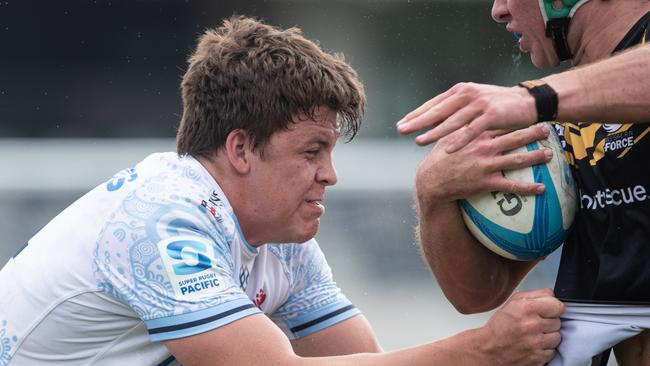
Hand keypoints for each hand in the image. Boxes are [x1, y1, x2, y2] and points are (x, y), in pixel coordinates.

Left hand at [396, 82, 536, 152]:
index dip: (417, 114)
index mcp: (460, 91)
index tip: (401, 123)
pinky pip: (471, 130)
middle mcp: (467, 94)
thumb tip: (436, 119)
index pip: (433, 103)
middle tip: (401, 130)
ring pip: (451, 121)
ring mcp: (479, 104)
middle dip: (417, 122)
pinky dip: (458, 140)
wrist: (529, 101)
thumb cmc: (499, 105)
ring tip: (419, 141)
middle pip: (437, 110)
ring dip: (434, 132)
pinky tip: (446, 149)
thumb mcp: (475, 103)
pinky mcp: (492, 115)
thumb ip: (457, 109)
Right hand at [415, 124, 551, 206]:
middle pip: (514, 137)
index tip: (529, 114)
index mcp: (476, 134)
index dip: (516, 119)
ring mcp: (486, 164)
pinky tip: (541, 189)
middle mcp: (484, 147)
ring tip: (549, 154)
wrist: (432, 181)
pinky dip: (528, 187)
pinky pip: (511, 185)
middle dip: (533, 133)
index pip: (501, 123)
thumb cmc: (439, 159)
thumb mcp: (448, 138)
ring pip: (517, 159)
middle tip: (547, 130)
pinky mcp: (486, 182)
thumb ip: (461, 128)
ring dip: (535, 157)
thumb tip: (467, 118)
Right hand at [480, 288, 563, 365]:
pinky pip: (552, 351)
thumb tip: (551, 295)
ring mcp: (536, 343)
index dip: (553, 308)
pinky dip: (545, 349)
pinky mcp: (538, 358)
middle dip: (548, 322)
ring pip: (557, 337)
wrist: (489, 349)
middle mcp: (532, 325)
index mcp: (527, 309)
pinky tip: (533, 345)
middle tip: (535, 324)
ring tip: (534, 335)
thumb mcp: (513, 302)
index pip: (558, 306)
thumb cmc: (500, 326)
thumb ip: (535, 295)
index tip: (549, 310)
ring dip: (548, 336)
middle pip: (558, 322)